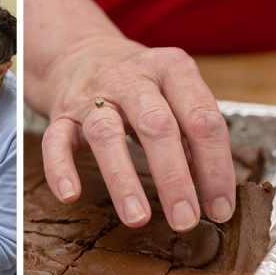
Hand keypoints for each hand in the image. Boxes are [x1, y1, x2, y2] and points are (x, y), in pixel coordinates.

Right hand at [40, 39, 234, 231]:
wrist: (81, 55)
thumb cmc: (138, 83)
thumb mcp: (173, 91)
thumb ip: (192, 131)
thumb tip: (210, 187)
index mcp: (171, 69)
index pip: (202, 119)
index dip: (215, 167)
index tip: (220, 209)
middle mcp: (131, 78)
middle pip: (156, 126)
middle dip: (174, 178)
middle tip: (185, 220)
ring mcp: (93, 95)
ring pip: (106, 135)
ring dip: (123, 180)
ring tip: (137, 218)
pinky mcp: (62, 113)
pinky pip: (55, 141)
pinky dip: (60, 169)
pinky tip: (70, 195)